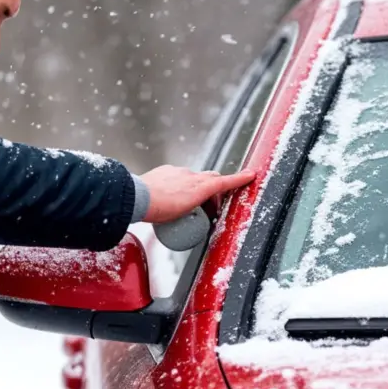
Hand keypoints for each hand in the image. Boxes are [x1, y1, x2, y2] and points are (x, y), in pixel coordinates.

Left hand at [140, 165, 255, 223]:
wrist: (137, 197)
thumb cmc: (159, 210)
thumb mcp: (182, 216)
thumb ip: (191, 213)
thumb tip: (195, 219)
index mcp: (200, 187)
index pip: (224, 182)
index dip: (239, 179)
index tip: (250, 175)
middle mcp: (192, 175)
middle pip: (211, 178)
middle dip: (215, 190)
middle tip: (210, 207)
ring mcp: (178, 171)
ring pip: (194, 177)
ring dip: (195, 189)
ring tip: (185, 205)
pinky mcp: (166, 169)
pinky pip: (178, 175)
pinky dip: (179, 185)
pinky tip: (169, 196)